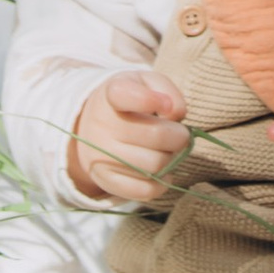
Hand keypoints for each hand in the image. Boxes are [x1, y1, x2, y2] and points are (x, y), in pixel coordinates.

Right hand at [69, 69, 187, 201]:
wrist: (94, 127)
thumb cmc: (131, 102)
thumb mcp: (147, 81)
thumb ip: (166, 88)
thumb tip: (175, 114)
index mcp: (112, 93)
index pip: (126, 95)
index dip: (150, 99)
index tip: (166, 105)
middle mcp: (102, 124)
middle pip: (157, 135)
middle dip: (179, 136)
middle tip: (179, 134)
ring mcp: (101, 154)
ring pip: (155, 165)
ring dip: (171, 159)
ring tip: (167, 151)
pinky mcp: (105, 180)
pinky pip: (144, 191)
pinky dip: (160, 183)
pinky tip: (160, 171)